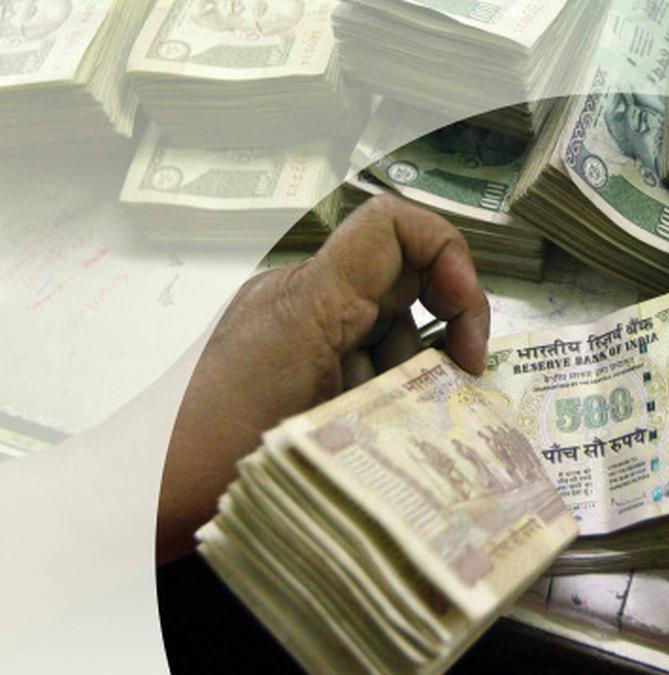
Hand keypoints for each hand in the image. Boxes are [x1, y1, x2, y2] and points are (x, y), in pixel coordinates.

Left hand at [157, 195, 489, 563]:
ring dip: (410, 376)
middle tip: (459, 386)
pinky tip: (367, 435)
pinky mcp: (287, 361)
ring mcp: (294, 329)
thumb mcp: (328, 416)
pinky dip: (379, 391)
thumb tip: (458, 376)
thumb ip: (399, 380)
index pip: (394, 224)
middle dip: (442, 334)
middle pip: (404, 283)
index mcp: (311, 296)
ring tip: (393, 431)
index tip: (463, 321)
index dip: (449, 257)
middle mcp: (302, 298)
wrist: (138, 491)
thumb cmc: (216, 456)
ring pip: (387, 330)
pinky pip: (356, 358)